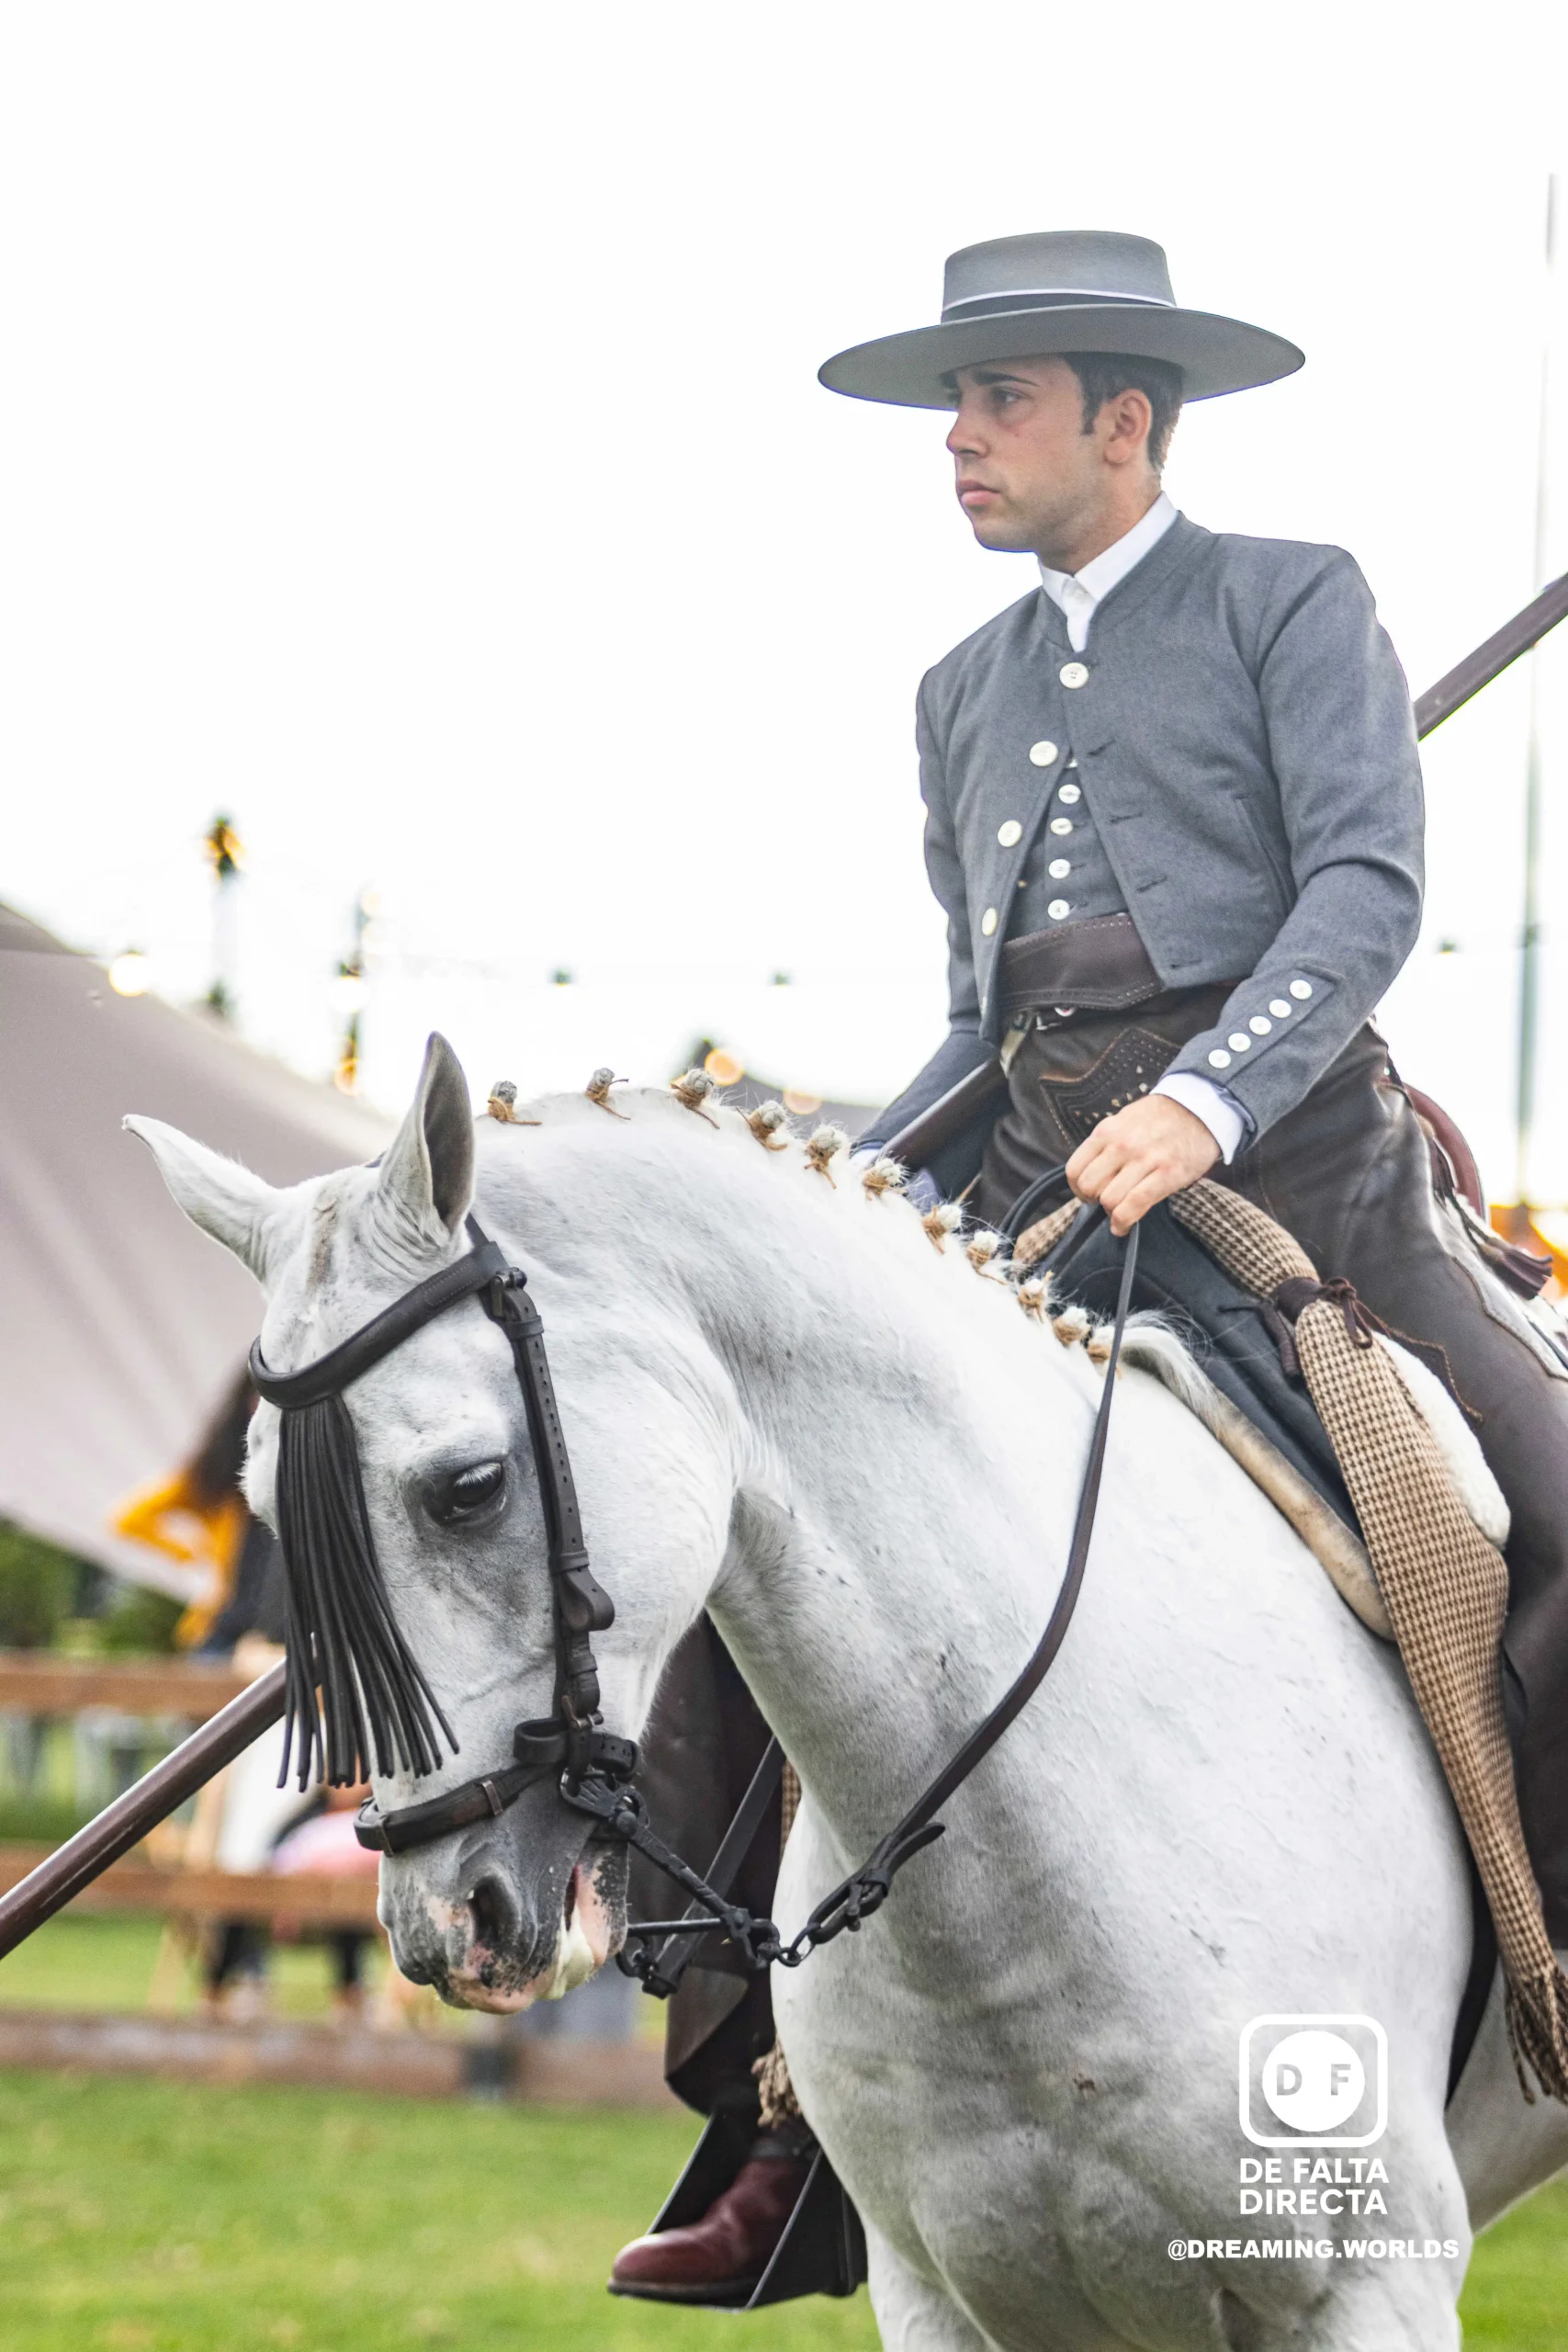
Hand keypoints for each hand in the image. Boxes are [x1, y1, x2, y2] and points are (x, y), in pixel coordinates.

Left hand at [1065, 1096, 1219, 1235]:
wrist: (1201, 1108)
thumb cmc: (1161, 1119)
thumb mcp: (1124, 1122)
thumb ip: (1106, 1144)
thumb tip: (1091, 1172)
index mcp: (1107, 1132)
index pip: (1075, 1169)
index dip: (1077, 1189)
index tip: (1087, 1194)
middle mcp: (1121, 1146)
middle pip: (1089, 1187)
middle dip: (1094, 1201)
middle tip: (1106, 1201)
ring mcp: (1144, 1160)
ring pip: (1109, 1199)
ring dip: (1111, 1212)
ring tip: (1120, 1211)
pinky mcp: (1166, 1175)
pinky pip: (1134, 1205)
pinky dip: (1123, 1222)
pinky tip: (1122, 1227)